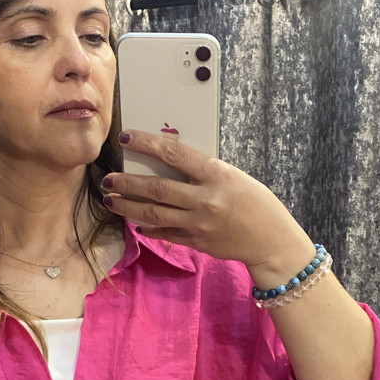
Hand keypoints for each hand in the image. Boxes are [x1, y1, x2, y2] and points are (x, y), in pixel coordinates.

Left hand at [102, 130, 315, 282]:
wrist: (271, 240)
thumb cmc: (256, 202)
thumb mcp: (234, 176)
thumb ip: (204, 171)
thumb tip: (169, 159)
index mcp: (217, 175)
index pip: (174, 153)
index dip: (146, 144)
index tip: (126, 138)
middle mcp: (205, 199)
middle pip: (156, 188)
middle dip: (127, 182)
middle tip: (108, 178)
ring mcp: (199, 224)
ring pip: (153, 214)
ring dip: (128, 206)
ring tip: (111, 200)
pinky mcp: (196, 242)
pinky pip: (165, 233)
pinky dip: (148, 228)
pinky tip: (136, 223)